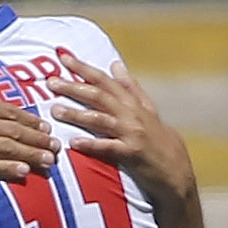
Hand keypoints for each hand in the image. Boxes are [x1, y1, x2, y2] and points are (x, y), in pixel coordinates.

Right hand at [0, 42, 55, 182]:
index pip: (3, 110)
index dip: (26, 119)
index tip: (43, 126)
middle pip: (10, 130)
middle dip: (36, 139)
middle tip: (56, 148)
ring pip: (4, 147)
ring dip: (29, 154)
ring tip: (48, 162)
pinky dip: (6, 168)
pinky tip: (22, 172)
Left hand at [49, 58, 198, 214]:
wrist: (176, 168)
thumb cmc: (158, 138)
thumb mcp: (148, 109)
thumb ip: (130, 87)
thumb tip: (115, 64)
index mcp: (132, 102)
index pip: (104, 80)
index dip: (83, 68)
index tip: (63, 58)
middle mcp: (132, 114)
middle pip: (99, 96)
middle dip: (73, 87)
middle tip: (50, 82)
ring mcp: (132, 133)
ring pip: (100, 119)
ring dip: (76, 114)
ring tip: (55, 110)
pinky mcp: (132, 154)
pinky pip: (108, 147)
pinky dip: (91, 144)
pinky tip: (74, 142)